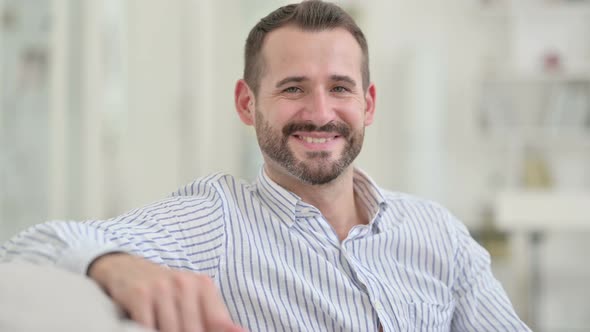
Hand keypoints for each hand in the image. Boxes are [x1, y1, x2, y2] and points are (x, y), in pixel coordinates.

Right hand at [88, 253, 244, 331]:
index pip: (219, 323)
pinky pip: (148, 327)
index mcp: (203, 285)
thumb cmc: (163, 289)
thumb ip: (215, 317)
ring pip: (171, 330)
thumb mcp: (191, 297)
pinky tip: (148, 329)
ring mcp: (161, 288)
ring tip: (161, 330)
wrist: (123, 268)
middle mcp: (184, 283)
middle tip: (177, 331)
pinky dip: (148, 331)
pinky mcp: (139, 294)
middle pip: (194, 330)